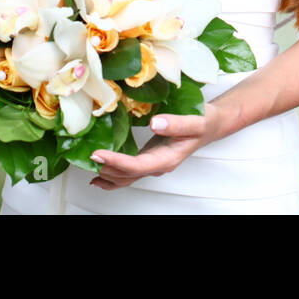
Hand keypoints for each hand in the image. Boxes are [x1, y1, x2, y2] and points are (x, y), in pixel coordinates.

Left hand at [87, 101, 231, 189]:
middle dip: (106, 169)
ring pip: (127, 177)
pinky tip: (101, 173)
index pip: (136, 166)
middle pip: (127, 175)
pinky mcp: (150, 158)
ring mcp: (154, 164)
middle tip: (87, 157)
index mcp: (167, 159)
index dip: (116, 162)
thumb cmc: (204, 122)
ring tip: (89, 167)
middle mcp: (158, 165)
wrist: (211, 125)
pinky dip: (113, 174)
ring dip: (107, 174)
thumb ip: (176, 123)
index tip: (99, 154)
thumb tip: (156, 123)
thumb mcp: (195, 121)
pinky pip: (129, 172)